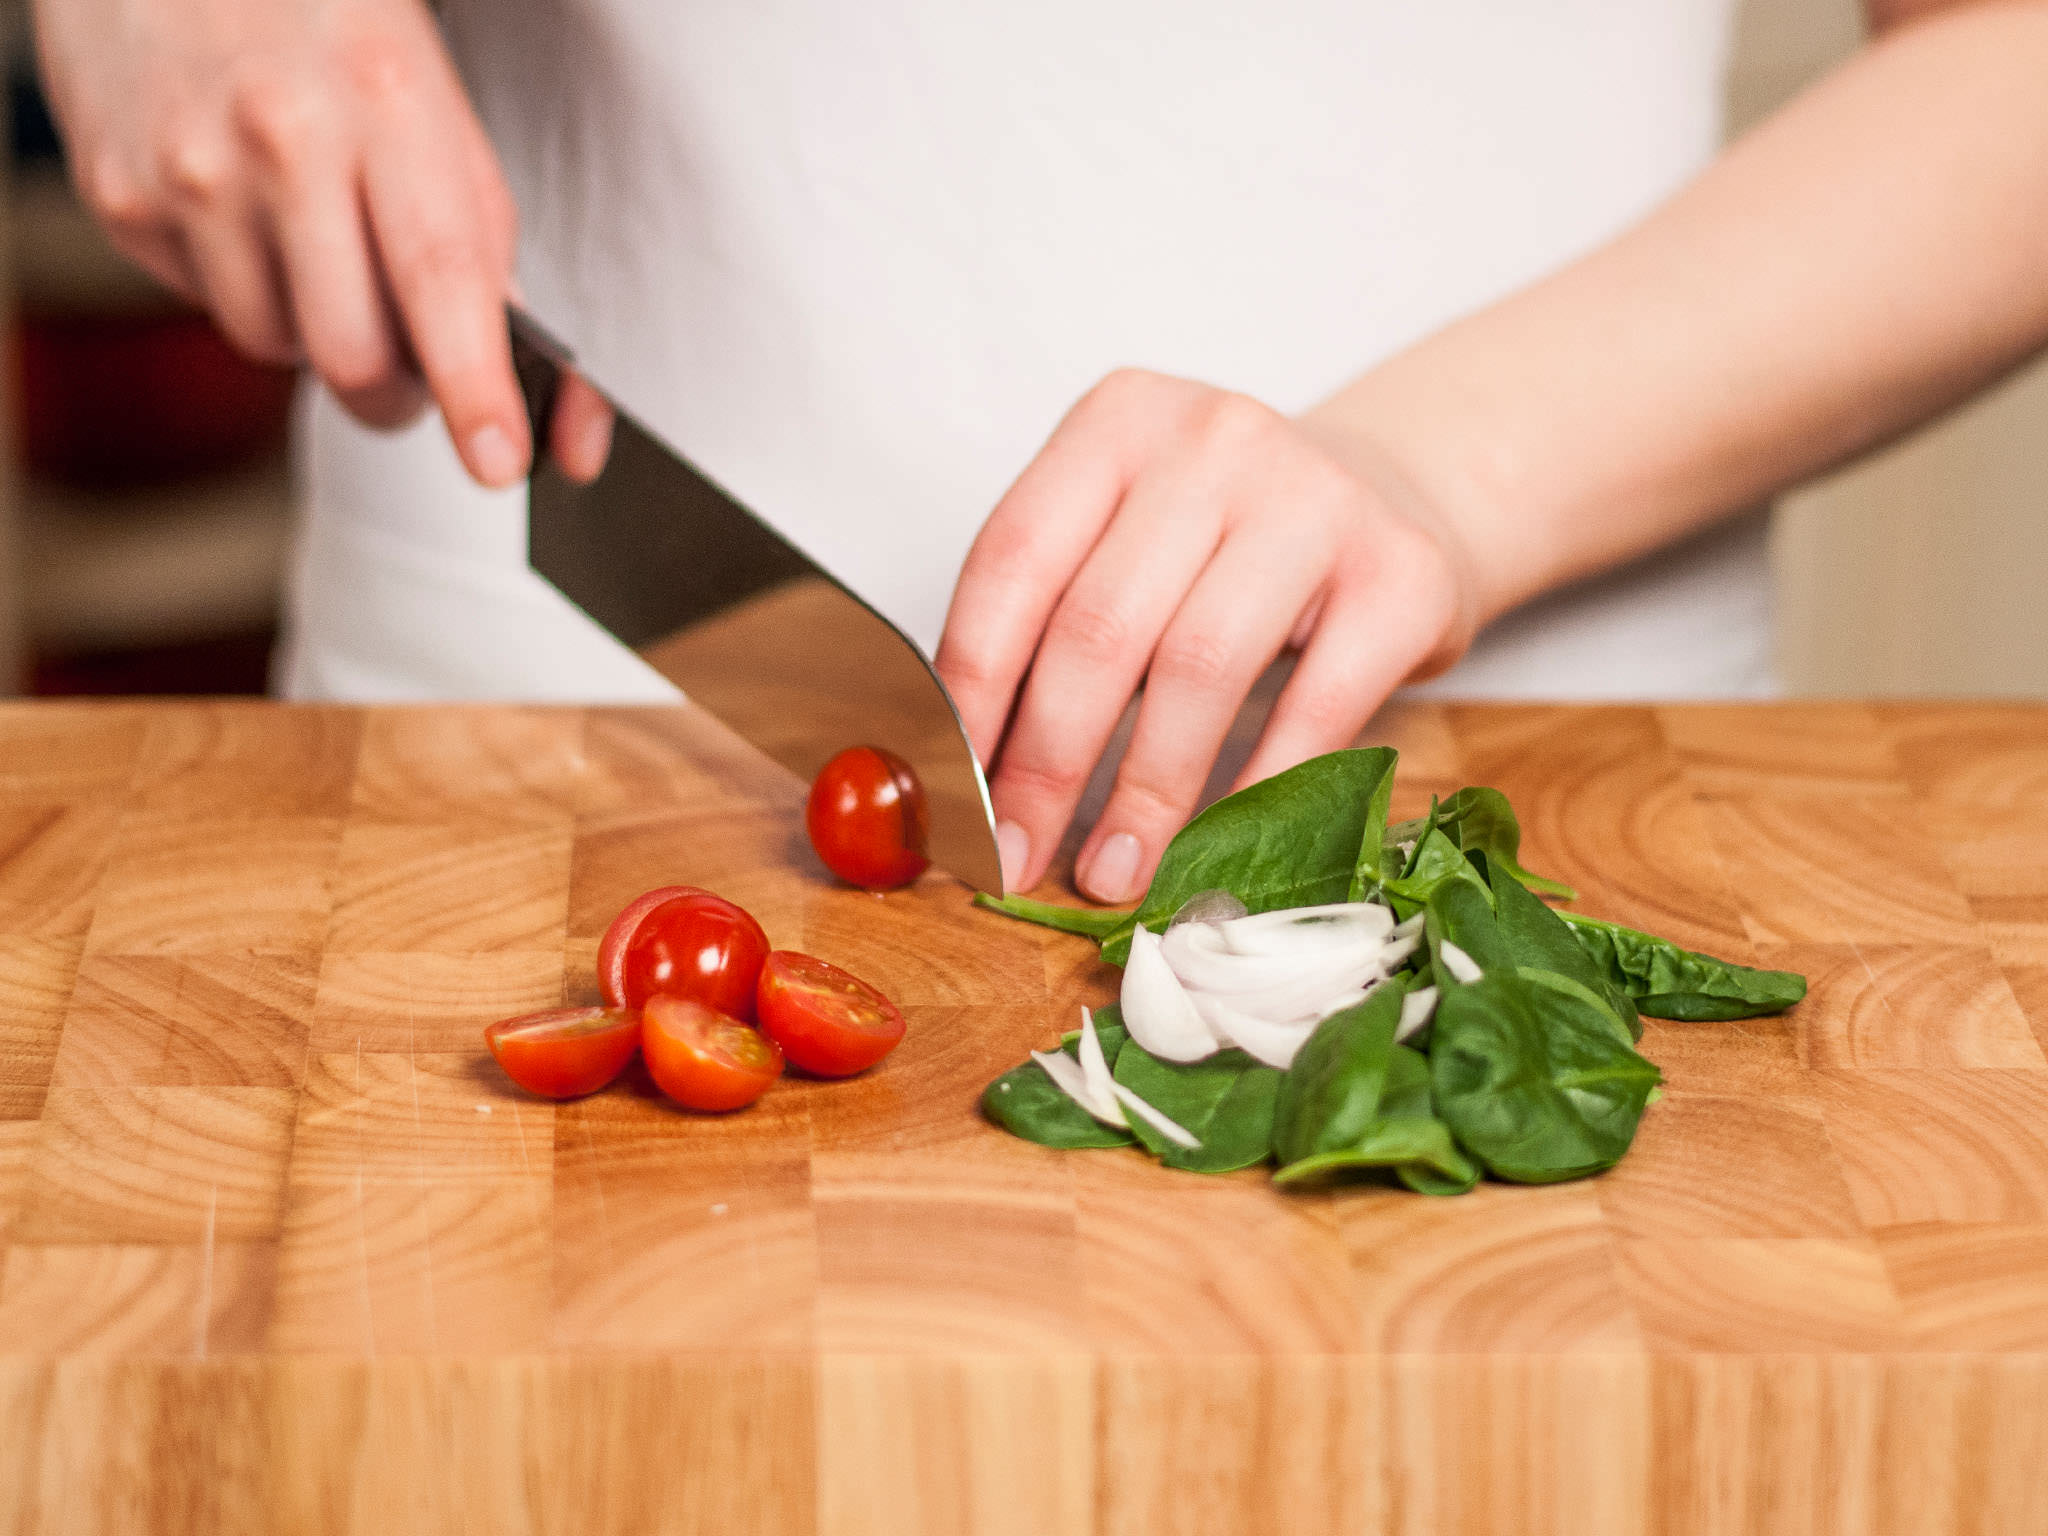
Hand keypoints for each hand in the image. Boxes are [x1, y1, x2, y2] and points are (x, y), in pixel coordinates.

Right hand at [32, 0, 611, 484]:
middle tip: (414, 372)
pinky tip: (243, 209)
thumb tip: (519, 378)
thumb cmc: (327, 31)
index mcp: (387, 103)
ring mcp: (191, 169)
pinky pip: (209, 310)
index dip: (474, 387)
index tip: (498, 461)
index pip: (443, 278)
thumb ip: (474, 235)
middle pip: (354, 356)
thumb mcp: (430, 106)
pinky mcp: (120, 197)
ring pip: (279, 349)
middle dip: (398, 396)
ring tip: (313, 238)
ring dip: (314, 332)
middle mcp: (283, 137)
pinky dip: (244, 286)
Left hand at [936, 370, 1481, 901]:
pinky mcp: (1401, 574)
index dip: (971, 692)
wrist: (1397, 498)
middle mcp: (1214, 440)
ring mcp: (1316, 498)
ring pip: (1198, 668)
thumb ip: (1048, 627)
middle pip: (1099, 626)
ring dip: (1144, 793)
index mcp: (1118, 421)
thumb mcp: (1129, 543)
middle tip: (1019, 855)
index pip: (1012, 563)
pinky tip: (1216, 848)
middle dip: (1047, 765)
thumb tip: (962, 776)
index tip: (952, 792)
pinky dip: (1255, 793)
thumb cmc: (1230, 542)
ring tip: (1114, 872)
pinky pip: (1312, 708)